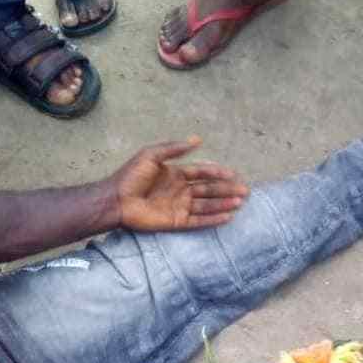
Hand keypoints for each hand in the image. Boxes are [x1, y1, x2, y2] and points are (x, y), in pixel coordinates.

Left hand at [110, 137, 248, 231]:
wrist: (117, 200)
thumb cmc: (131, 176)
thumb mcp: (152, 155)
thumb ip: (174, 148)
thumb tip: (197, 140)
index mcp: (176, 174)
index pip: (202, 173)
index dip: (217, 173)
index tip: (233, 174)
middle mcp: (181, 191)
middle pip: (208, 190)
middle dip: (226, 190)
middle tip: (244, 191)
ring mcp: (180, 207)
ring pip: (206, 205)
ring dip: (223, 204)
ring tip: (239, 203)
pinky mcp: (176, 222)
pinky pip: (198, 221)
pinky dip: (212, 219)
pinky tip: (227, 217)